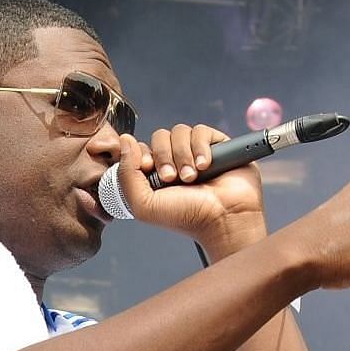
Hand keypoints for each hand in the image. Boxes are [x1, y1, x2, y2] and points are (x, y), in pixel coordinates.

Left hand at [112, 125, 266, 251]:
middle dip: (163, 156)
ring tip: (192, 177)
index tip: (148, 169)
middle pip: (159, 136)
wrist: (224, 219)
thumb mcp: (143, 205)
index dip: (141, 155)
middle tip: (172, 178)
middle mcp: (175, 162)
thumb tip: (125, 139)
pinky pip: (200, 131)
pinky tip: (206, 166)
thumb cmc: (187, 217)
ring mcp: (196, 152)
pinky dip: (200, 147)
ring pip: (179, 132)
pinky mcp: (216, 145)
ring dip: (182, 155)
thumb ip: (126, 174)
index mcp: (156, 174)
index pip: (141, 148)